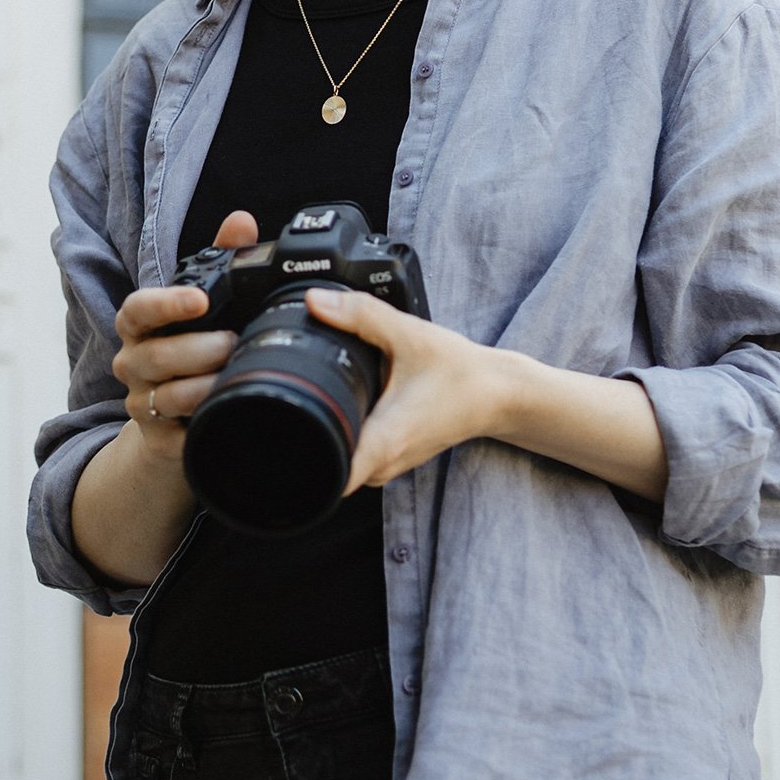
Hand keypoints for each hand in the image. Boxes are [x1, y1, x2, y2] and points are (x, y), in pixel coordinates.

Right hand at [111, 211, 258, 464]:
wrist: (175, 422)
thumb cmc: (191, 350)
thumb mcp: (204, 305)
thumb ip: (220, 258)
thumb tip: (242, 221)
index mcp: (141, 326)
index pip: (137, 309)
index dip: (165, 303)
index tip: (199, 299)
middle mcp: (133, 362)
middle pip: (157, 356)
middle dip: (198, 349)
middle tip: (233, 342)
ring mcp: (143, 403)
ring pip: (168, 395)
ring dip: (204, 384)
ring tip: (233, 373)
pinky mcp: (159, 439)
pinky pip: (178, 433)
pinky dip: (204, 420)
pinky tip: (227, 409)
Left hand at [302, 289, 511, 494]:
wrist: (498, 393)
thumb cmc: (461, 373)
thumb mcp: (410, 335)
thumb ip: (361, 315)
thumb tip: (316, 301)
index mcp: (384, 441)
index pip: (328, 478)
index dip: (299, 463)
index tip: (281, 436)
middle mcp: (384, 463)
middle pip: (324, 468)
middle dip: (304, 437)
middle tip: (295, 399)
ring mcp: (389, 465)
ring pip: (341, 461)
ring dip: (329, 433)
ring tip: (324, 397)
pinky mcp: (393, 457)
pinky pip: (356, 454)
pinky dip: (347, 432)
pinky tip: (351, 404)